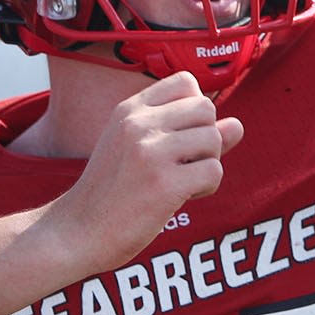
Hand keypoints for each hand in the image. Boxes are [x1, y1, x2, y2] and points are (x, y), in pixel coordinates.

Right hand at [48, 73, 245, 262]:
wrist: (76, 232)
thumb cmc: (112, 192)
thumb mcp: (140, 150)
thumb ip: (189, 134)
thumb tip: (237, 124)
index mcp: (129, 110)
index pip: (186, 82)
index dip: (194, 109)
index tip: (180, 137)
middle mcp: (138, 124)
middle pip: (205, 108)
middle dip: (205, 137)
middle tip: (184, 164)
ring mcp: (150, 153)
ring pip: (214, 139)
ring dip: (207, 164)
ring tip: (181, 182)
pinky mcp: (163, 185)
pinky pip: (213, 171)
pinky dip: (206, 187)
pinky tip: (181, 198)